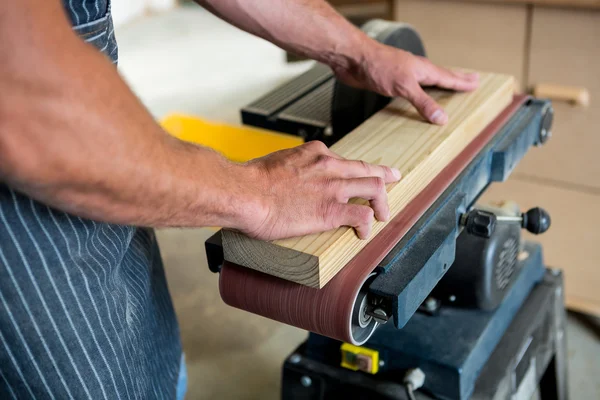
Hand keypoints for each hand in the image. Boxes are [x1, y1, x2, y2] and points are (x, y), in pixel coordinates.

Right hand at [239, 141, 400, 240]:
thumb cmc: (251, 181)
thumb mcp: (276, 162)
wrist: (244, 192)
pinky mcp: (331, 212)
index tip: (367, 170)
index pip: (345, 160)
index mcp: (315, 152)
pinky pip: (362, 216)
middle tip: (394, 178)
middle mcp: (329, 166)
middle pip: (367, 170)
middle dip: (384, 175)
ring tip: (381, 214)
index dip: (359, 168)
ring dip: (382, 202)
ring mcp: (333, 188)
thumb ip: (291, 168)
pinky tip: (362, 233)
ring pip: (374, 188)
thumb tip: (288, 177)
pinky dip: (367, 225)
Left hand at [333, 42, 479, 124]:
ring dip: (438, 87)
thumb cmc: (379, 66)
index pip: (449, 77)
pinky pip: (410, 91)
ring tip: (448, 89)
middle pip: (441, 76)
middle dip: (456, 80)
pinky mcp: (390, 82)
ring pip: (426, 82)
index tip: (476, 83)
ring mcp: (403, 75)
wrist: (354, 59)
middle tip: (471, 81)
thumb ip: (423, 102)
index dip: (462, 82)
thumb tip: (442, 118)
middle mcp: (416, 71)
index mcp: (424, 70)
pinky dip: (418, 95)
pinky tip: (416, 97)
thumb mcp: (405, 87)